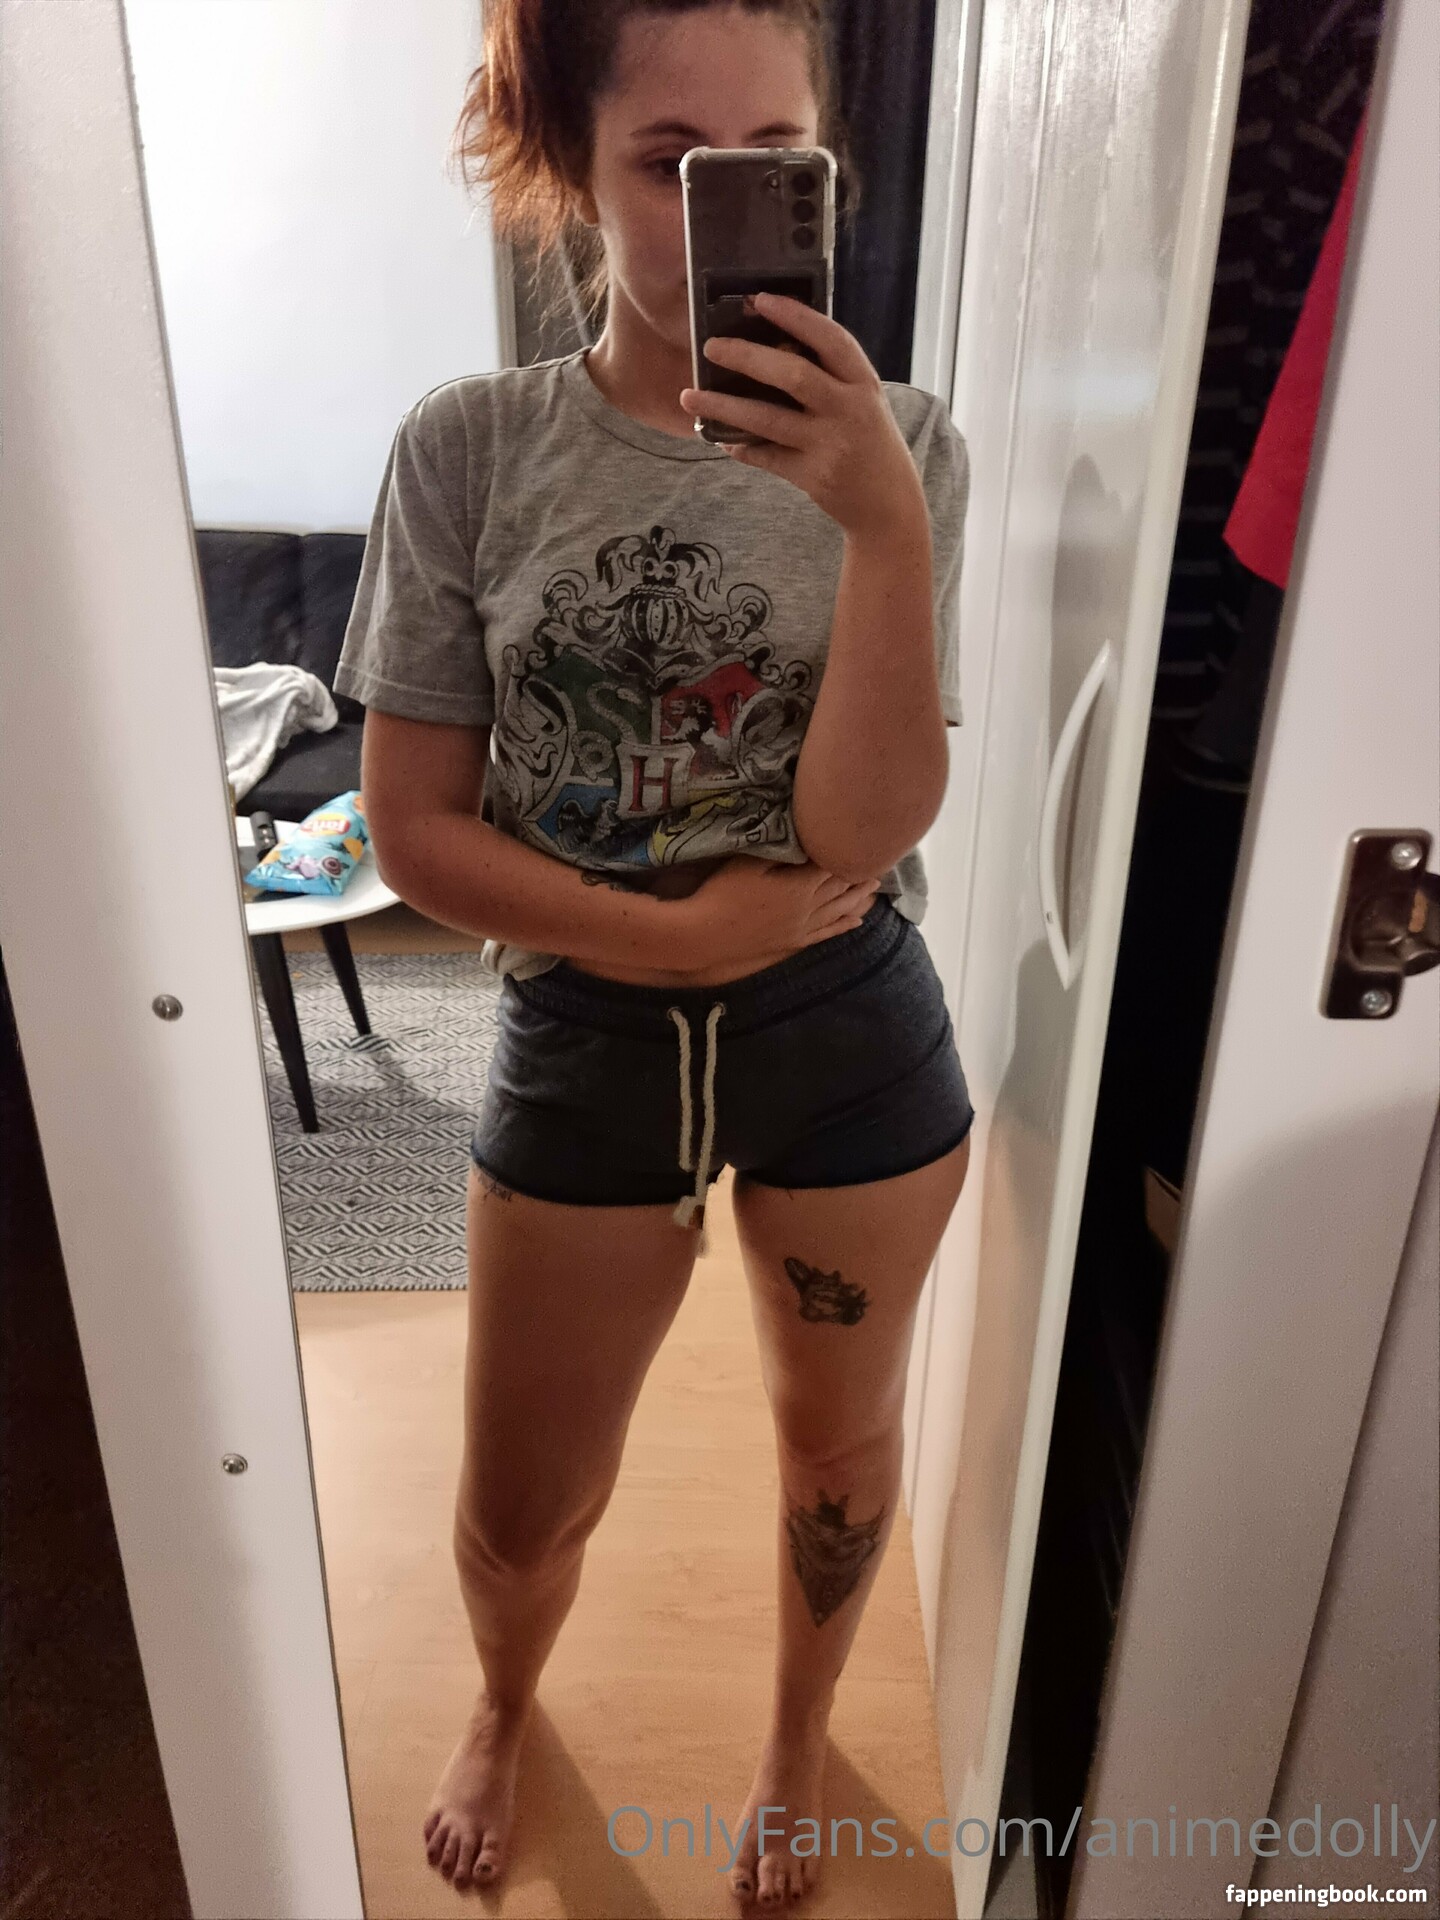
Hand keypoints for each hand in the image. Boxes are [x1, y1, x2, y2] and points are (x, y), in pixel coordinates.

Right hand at [668, 854, 882, 973]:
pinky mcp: (793, 942)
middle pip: (841, 887)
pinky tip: (856, 922)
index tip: (863, 841)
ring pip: (840, 910)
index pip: (833, 865)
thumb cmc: (722, 893)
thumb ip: (779, 849)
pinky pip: (827, 933)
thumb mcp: (748, 862)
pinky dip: (844, 926)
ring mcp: (802, 927)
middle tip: (880, 861)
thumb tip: (804, 836)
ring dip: (859, 898)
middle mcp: (808, 908)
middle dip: (860, 874)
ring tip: (875, 888)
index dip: (848, 853)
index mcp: (799, 886)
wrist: (706, 935)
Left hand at [679, 293, 928, 541]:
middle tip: (711, 347)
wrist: (889, 505)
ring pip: (768, 420)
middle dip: (747, 358)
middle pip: (793, 375)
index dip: (796, 316)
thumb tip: (771, 348)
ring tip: (689, 396)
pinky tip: (716, 437)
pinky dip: (739, 446)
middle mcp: (849, 411)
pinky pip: (766, 457)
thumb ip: (830, 377)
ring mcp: (830, 446)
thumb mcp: (864, 401)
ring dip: (724, 407)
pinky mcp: (812, 477)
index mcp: (864, 384)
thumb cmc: (870, 443)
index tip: (760, 299)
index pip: (831, 339)